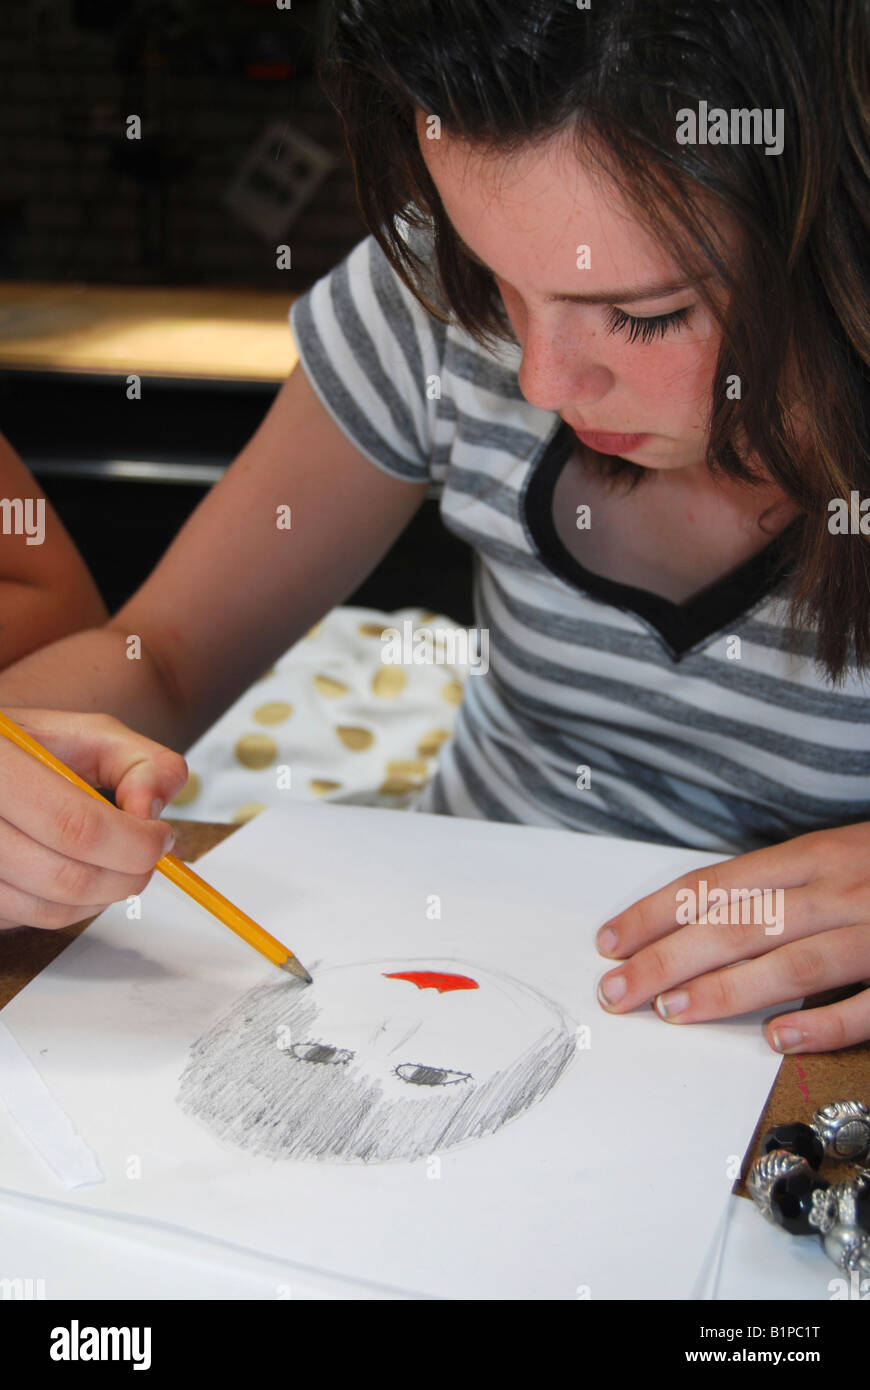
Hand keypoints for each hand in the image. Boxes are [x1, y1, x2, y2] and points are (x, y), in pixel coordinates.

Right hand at [0, 708, 187, 929]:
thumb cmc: (35, 750)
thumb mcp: (90, 736)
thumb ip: (140, 763)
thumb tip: (152, 811)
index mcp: (1, 767)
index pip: (77, 826)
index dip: (134, 842)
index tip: (160, 835)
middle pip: (67, 877)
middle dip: (128, 876)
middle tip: (148, 856)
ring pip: (50, 910)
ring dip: (103, 897)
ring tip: (117, 865)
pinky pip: (30, 919)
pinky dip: (70, 906)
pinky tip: (77, 871)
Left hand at [595, 823, 869, 1052]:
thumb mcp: (837, 856)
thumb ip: (779, 885)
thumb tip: (701, 918)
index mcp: (815, 856)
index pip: (718, 883)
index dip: (658, 912)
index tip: (611, 939)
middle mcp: (842, 888)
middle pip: (741, 921)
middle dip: (669, 955)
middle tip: (616, 988)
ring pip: (796, 960)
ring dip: (729, 989)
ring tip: (672, 1012)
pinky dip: (825, 1021)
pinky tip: (778, 1039)